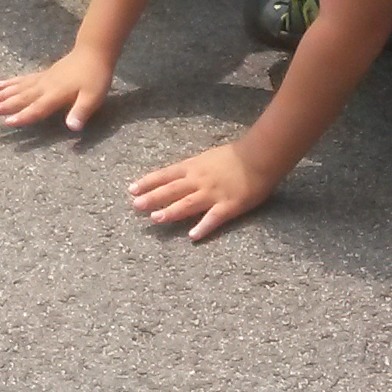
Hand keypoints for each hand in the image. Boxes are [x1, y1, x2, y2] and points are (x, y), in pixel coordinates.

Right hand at [0, 49, 113, 132]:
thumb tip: (72, 128)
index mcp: (55, 94)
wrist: (93, 51)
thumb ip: (81, 112)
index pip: (37, 108)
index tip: (7, 123)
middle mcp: (45, 86)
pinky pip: (23, 79)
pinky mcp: (43, 73)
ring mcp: (42, 78)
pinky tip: (0, 83)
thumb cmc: (95, 77)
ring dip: (3, 93)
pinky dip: (10, 82)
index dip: (23, 116)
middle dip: (5, 105)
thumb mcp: (93, 97)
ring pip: (19, 87)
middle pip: (22, 97)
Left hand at [129, 140, 278, 242]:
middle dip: (152, 197)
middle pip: (171, 190)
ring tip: (155, 219)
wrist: (259, 157)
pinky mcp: (229, 206)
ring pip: (187, 204)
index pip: (165, 175)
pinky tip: (192, 236)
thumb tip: (177, 176)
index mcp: (194, 167)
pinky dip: (203, 227)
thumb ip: (193, 168)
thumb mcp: (208, 157)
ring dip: (170, 211)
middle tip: (135, 206)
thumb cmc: (235, 156)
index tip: (131, 189)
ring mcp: (213, 194)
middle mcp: (199, 180)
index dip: (148, 182)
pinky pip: (214, 218)